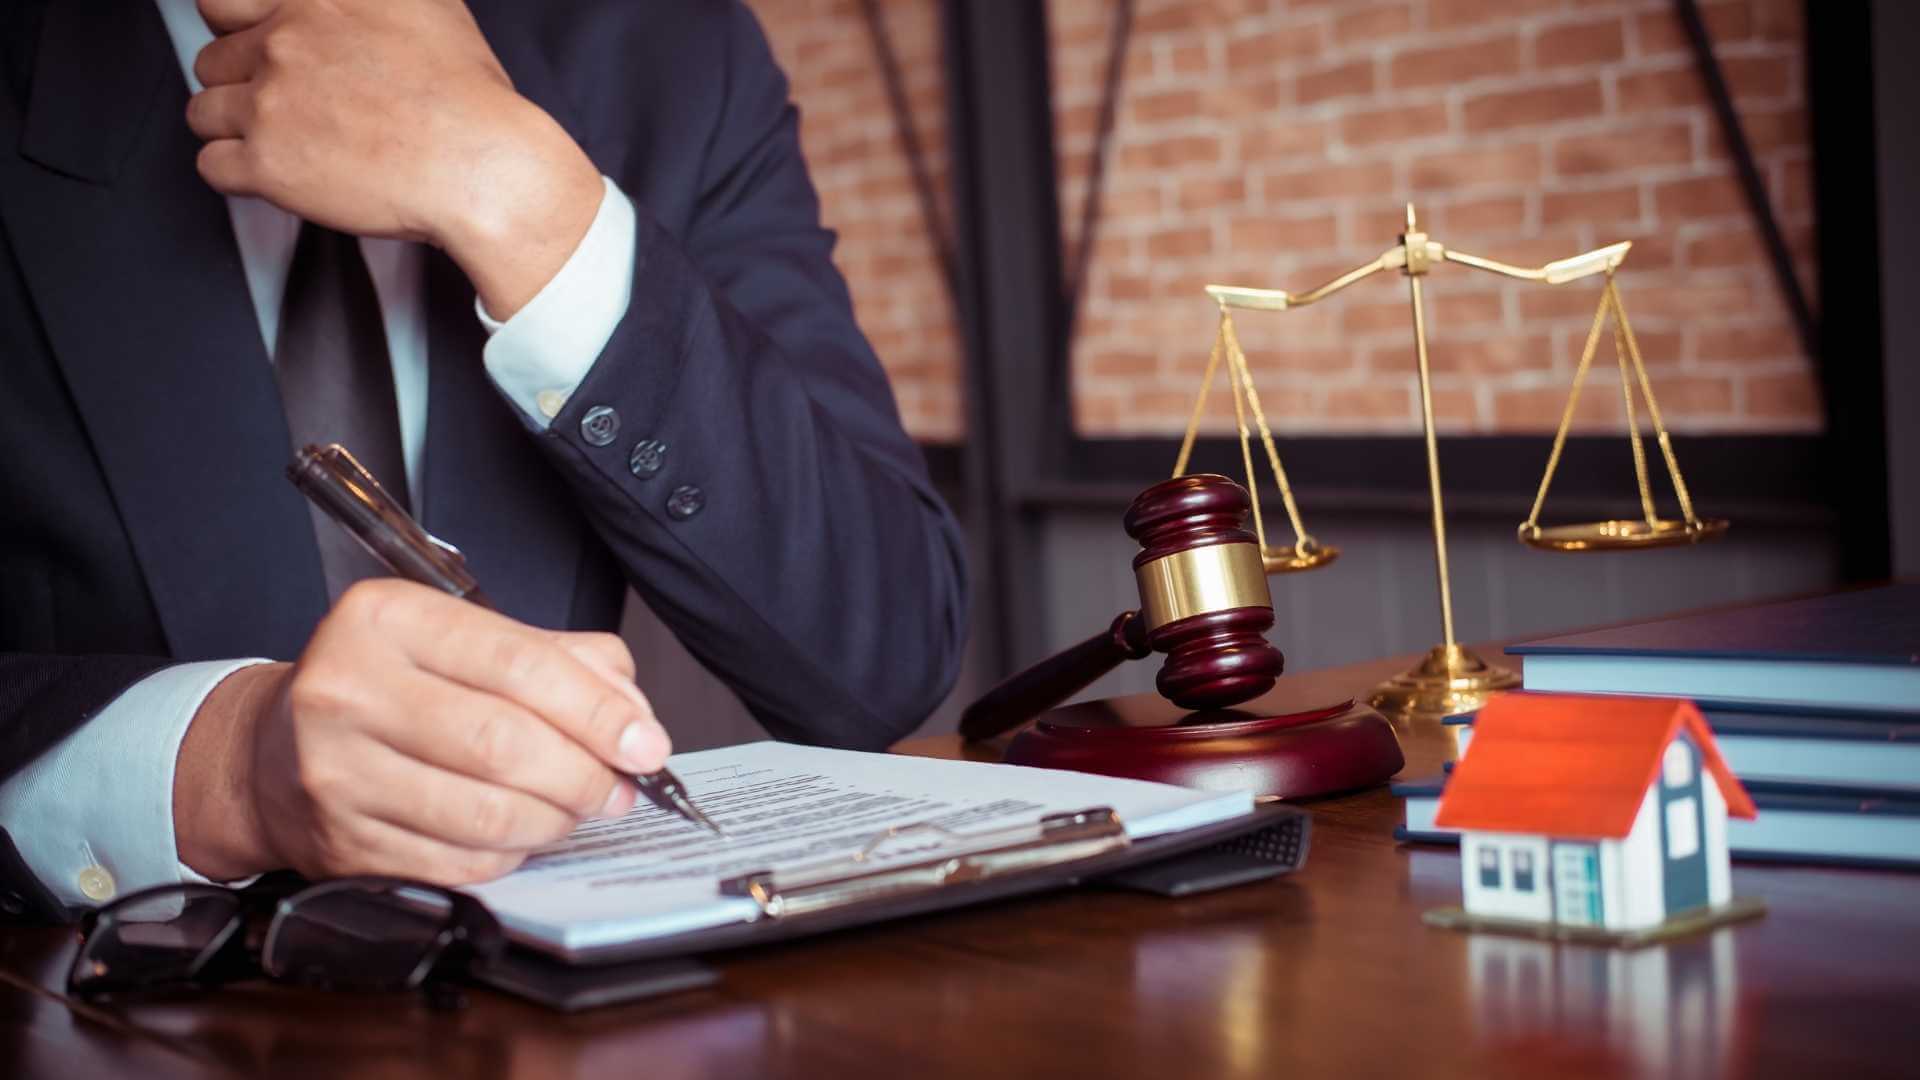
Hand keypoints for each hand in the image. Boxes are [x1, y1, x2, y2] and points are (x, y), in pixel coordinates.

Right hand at [174, 580, 671, 884]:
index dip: (597, 711)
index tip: (644, 742)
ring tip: (577, 807)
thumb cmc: (386, 685)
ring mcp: (336, 773)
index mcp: (385, 619)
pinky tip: (521, 831)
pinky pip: (461, 862)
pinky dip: (512, 852)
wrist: (271, 751)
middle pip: (503, 745)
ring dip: (556, 818)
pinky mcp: (343, 845)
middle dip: (584, 773)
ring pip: (486, 814)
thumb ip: (560, 660)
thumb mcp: (462, 640)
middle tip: (619, 785)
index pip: (517, 665)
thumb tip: (632, 714)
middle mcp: (347, 690)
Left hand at [184, 0, 604, 316]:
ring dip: (235, 130)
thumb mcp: (427, 6)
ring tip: (281, 145)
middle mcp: (284, 43)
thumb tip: (354, 7)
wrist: (480, 165)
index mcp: (315, 0)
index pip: (224, 2)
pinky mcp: (267, 165)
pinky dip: (236, 174)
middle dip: (241, 85)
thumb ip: (374, 1)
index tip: (253, 52)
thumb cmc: (468, 98)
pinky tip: (275, 175)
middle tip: (280, 107)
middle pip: (212, 60)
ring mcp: (269, 103)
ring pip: (203, 113)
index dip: (237, 31)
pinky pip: (212, 166)